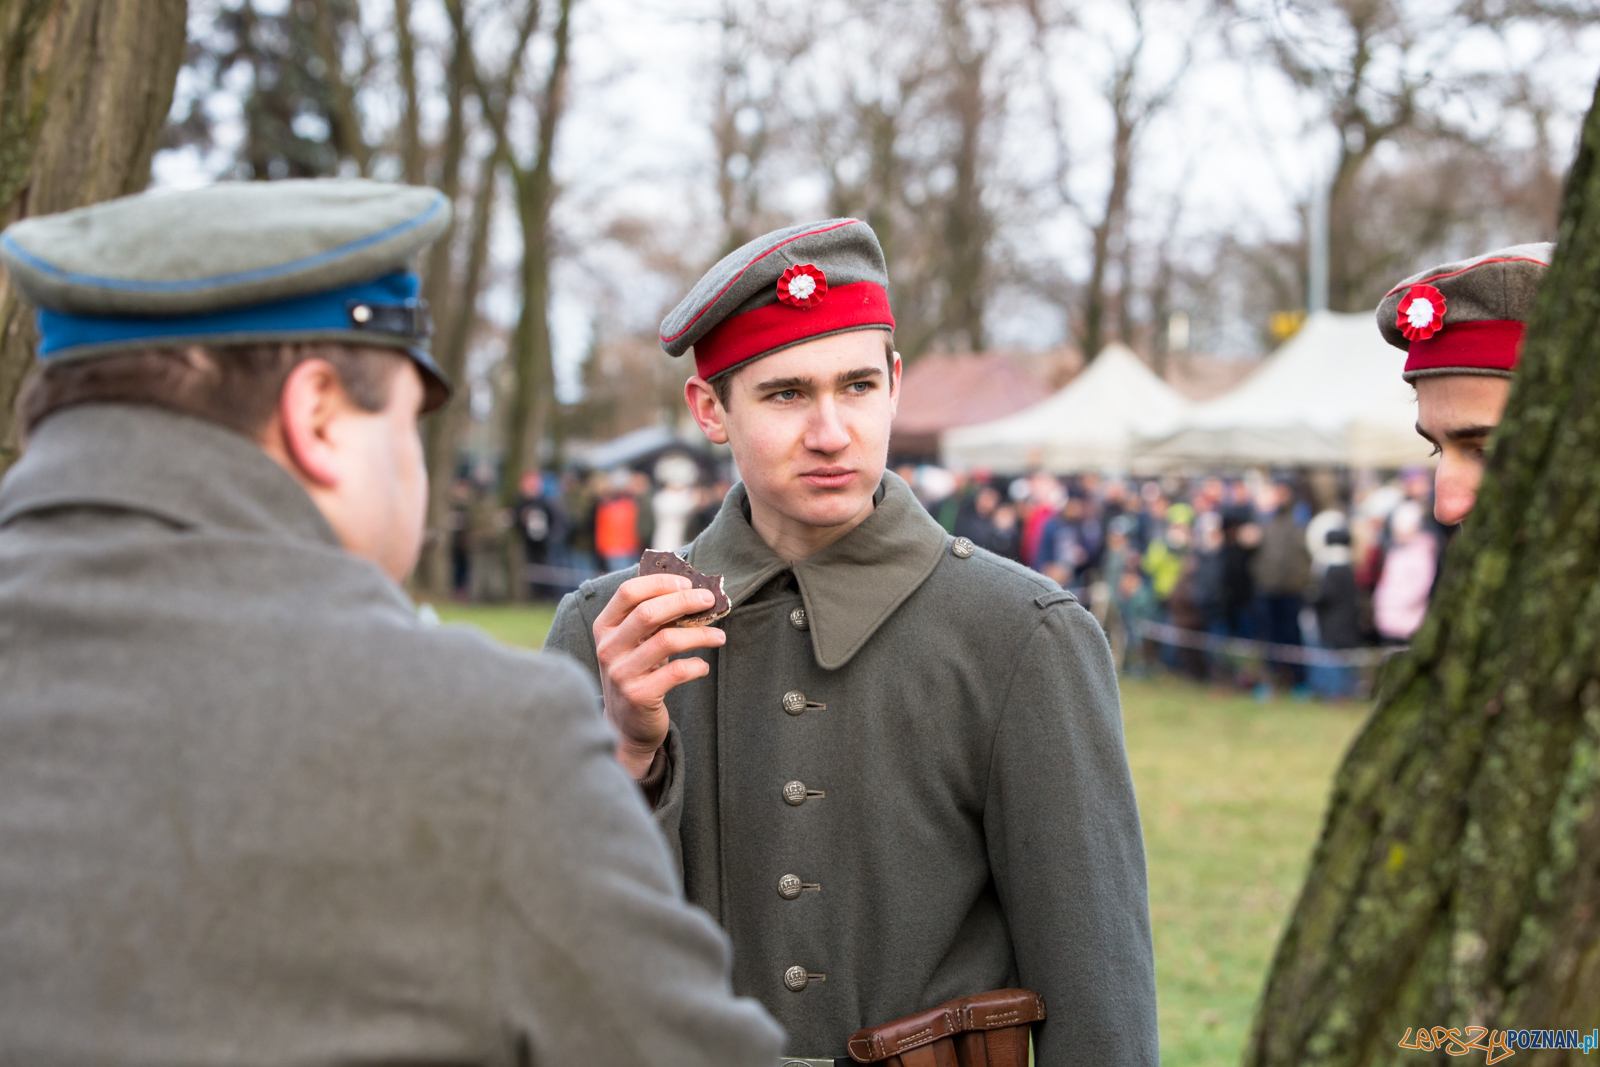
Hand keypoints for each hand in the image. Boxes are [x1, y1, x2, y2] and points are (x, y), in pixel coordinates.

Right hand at [593, 573, 726, 777]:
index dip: (660, 583)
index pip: (628, 592)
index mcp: (604, 627)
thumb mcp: (633, 643)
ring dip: (700, 634)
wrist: (626, 725)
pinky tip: (702, 666)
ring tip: (719, 636)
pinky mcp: (639, 696)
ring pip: (667, 640)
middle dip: (685, 602)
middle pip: (648, 613)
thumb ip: (651, 618)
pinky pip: (677, 672)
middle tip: (710, 601)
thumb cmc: (637, 672)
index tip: (688, 584)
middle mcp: (607, 648)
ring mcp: (621, 673)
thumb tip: (693, 590)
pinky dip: (697, 666)